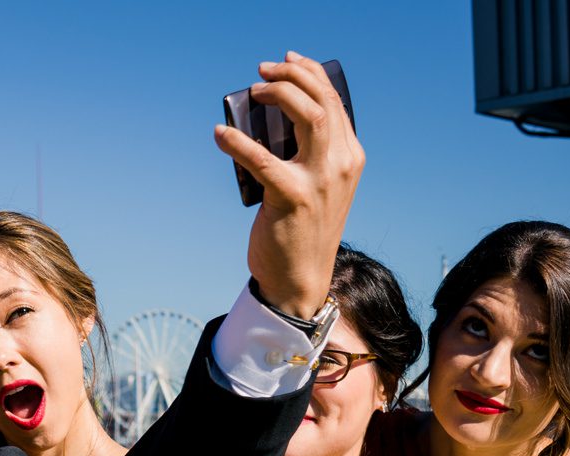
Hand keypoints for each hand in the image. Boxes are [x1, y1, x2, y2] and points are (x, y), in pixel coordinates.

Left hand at [217, 52, 364, 319]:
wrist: (300, 278)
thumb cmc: (300, 229)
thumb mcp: (316, 186)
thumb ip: (309, 156)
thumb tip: (270, 124)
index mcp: (349, 158)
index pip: (334, 102)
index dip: (311, 74)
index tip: (286, 63)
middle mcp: (341, 164)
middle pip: (322, 101)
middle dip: (292, 76)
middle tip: (262, 71)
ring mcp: (320, 180)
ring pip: (306, 117)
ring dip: (278, 95)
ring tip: (253, 91)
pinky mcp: (292, 197)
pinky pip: (262, 160)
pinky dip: (237, 143)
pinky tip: (220, 134)